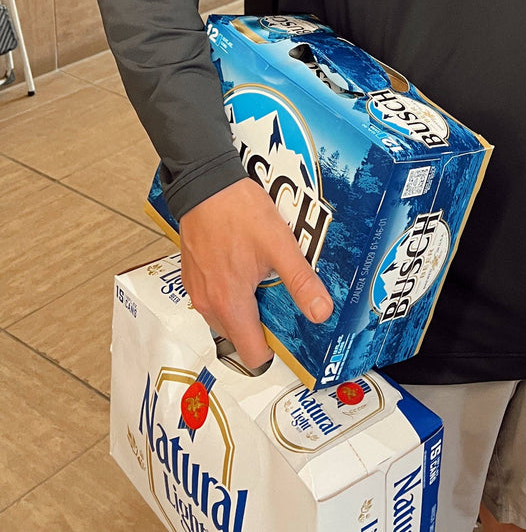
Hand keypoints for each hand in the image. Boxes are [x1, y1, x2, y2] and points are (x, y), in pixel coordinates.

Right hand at [179, 177, 333, 369]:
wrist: (204, 185)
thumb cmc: (239, 212)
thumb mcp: (279, 245)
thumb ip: (300, 281)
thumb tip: (321, 312)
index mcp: (230, 304)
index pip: (251, 354)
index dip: (273, 350)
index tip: (290, 334)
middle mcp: (209, 305)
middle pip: (239, 336)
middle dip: (262, 326)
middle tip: (283, 300)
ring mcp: (197, 291)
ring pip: (226, 317)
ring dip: (246, 308)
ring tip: (266, 280)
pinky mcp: (192, 275)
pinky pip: (214, 297)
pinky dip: (231, 292)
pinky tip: (246, 266)